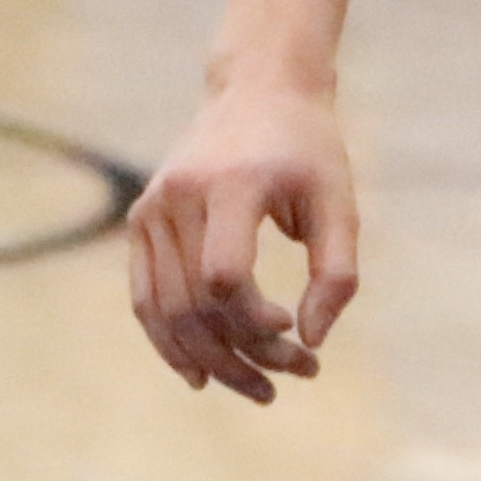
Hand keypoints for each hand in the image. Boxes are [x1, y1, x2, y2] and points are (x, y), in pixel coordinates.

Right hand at [123, 71, 360, 401]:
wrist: (257, 91)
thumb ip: (336, 273)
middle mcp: (178, 196)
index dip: (256, 321)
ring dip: (209, 361)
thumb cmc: (309, 151)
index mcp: (231, 185)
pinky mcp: (140, 221)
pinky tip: (199, 375)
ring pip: (164, 310)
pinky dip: (167, 341)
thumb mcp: (340, 203)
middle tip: (293, 379)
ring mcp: (151, 209)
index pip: (224, 275)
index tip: (296, 331)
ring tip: (258, 389)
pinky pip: (143, 297)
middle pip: (193, 303)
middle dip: (242, 355)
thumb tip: (310, 340)